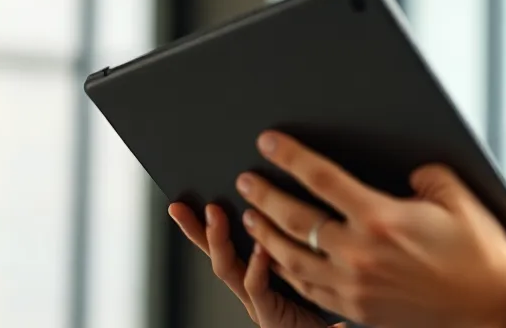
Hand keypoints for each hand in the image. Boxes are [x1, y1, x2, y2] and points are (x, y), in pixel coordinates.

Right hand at [169, 201, 334, 327]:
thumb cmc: (326, 297)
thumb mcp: (308, 258)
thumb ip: (295, 232)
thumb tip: (292, 190)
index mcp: (256, 270)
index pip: (221, 242)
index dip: (198, 224)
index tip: (180, 203)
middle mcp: (250, 286)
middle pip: (216, 253)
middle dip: (198, 229)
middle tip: (190, 204)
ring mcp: (257, 301)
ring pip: (228, 269)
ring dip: (219, 240)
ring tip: (216, 214)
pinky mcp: (271, 315)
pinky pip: (257, 288)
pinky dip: (256, 267)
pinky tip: (260, 247)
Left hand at [236, 131, 505, 327]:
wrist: (492, 308)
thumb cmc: (479, 253)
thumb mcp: (456, 195)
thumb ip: (422, 173)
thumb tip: (403, 170)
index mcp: (382, 218)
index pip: (321, 179)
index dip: (290, 157)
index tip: (269, 143)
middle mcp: (360, 253)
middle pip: (295, 219)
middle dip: (264, 195)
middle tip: (246, 180)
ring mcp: (354, 286)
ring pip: (292, 257)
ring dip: (266, 234)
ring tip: (250, 217)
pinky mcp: (357, 310)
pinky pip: (308, 288)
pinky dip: (286, 271)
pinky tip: (277, 258)